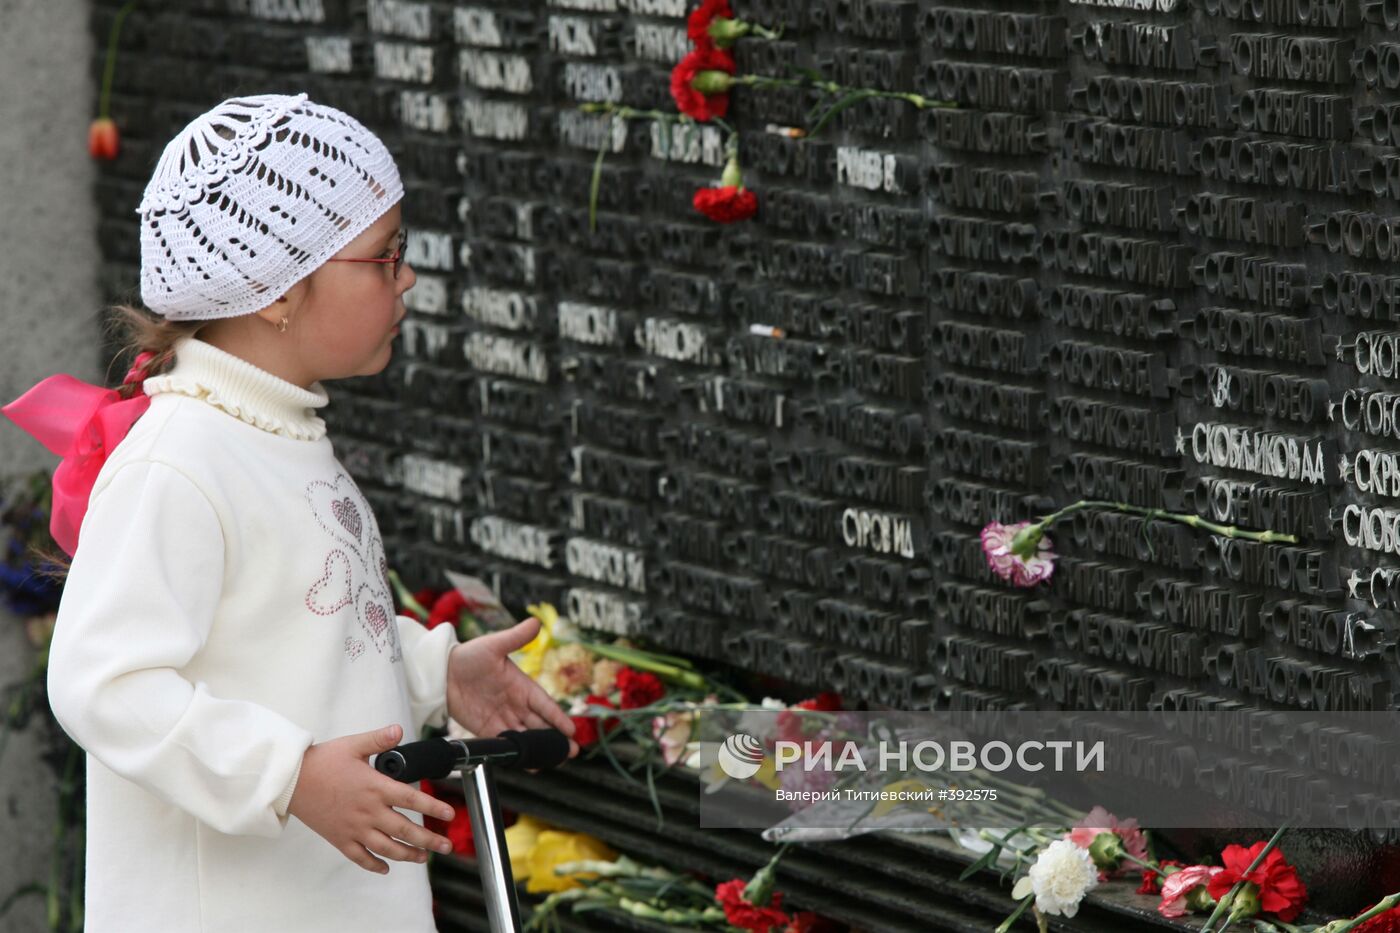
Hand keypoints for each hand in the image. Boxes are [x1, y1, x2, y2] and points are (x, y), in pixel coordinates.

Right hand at [287, 723, 456, 873]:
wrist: (290, 781)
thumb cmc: (322, 761)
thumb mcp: (354, 745)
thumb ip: (379, 740)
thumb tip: (398, 730)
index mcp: (376, 787)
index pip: (413, 800)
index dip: (434, 809)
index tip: (450, 816)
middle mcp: (369, 811)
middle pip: (406, 831)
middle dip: (430, 841)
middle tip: (447, 846)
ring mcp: (354, 829)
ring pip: (387, 848)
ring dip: (408, 855)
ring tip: (423, 858)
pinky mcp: (340, 839)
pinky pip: (361, 858)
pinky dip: (375, 865)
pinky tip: (386, 868)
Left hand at [445, 618, 579, 758]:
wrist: (440, 673)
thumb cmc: (468, 656)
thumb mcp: (493, 645)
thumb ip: (515, 637)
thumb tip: (536, 622)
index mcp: (522, 685)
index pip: (545, 704)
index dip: (558, 718)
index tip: (571, 730)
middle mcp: (516, 704)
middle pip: (541, 724)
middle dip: (556, 738)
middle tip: (570, 752)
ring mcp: (503, 718)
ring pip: (526, 736)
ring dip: (539, 749)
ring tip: (553, 762)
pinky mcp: (488, 730)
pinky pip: (506, 744)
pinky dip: (518, 754)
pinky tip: (529, 764)